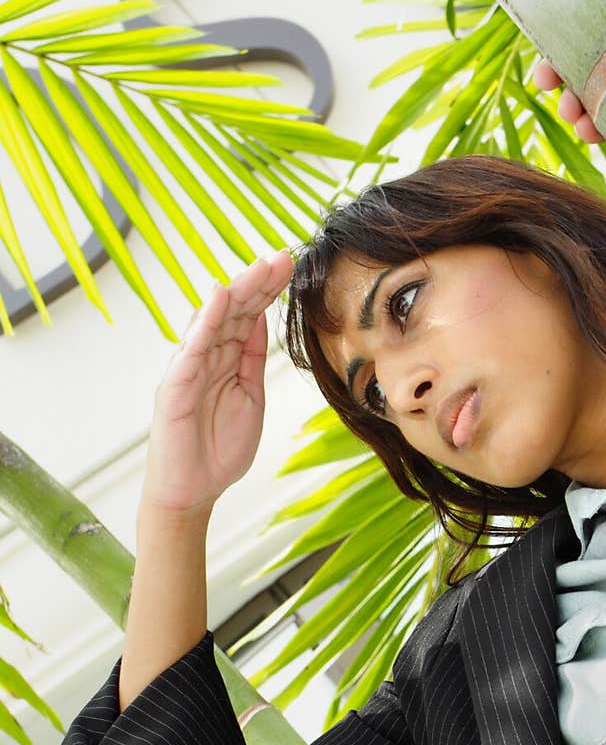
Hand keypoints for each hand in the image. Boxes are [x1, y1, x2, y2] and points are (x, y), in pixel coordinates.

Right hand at [142, 248, 293, 515]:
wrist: (195, 490)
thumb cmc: (219, 449)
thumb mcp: (250, 397)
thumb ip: (254, 360)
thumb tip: (264, 320)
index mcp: (227, 359)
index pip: (250, 315)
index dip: (269, 289)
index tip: (292, 263)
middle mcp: (206, 356)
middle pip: (235, 310)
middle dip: (258, 282)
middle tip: (283, 255)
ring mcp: (189, 368)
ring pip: (214, 321)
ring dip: (237, 292)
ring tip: (258, 267)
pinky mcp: (175, 385)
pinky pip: (192, 348)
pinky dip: (205, 323)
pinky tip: (219, 298)